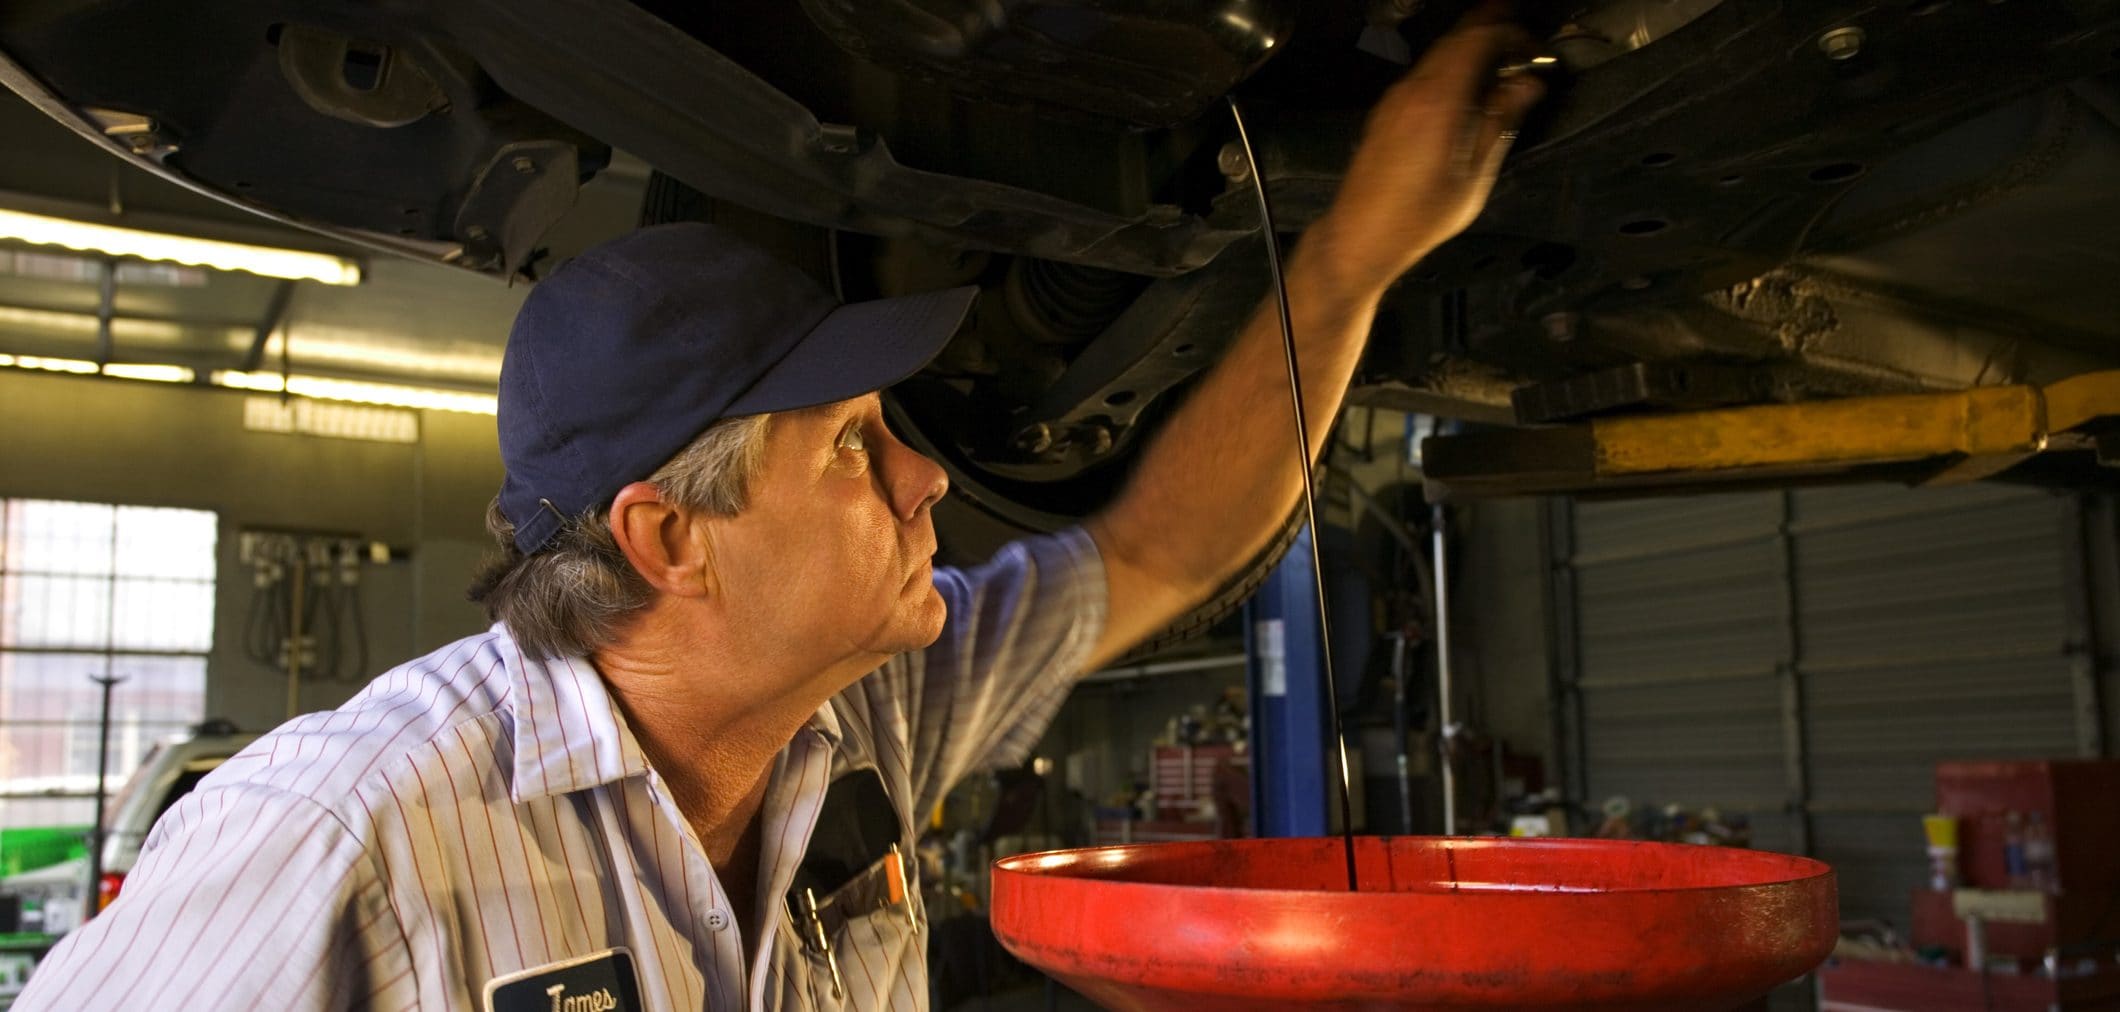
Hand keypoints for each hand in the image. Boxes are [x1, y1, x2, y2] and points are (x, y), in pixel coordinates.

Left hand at [1310, 13, 1545, 294]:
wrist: (1360, 236)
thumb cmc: (1420, 215)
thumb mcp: (1473, 174)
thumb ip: (1500, 121)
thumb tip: (1528, 85)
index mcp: (1439, 99)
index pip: (1479, 40)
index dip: (1511, 35)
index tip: (1535, 50)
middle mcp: (1412, 90)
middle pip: (1455, 39)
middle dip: (1491, 30)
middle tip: (1523, 39)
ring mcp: (1394, 99)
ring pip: (1437, 55)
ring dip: (1470, 49)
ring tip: (1501, 62)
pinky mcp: (1385, 113)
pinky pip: (1422, 75)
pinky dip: (1449, 68)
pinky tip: (1465, 89)